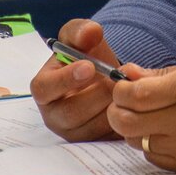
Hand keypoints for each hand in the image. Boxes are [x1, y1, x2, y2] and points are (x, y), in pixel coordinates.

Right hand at [31, 19, 122, 141]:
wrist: (104, 78)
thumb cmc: (86, 57)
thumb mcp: (81, 38)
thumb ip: (81, 31)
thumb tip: (90, 32)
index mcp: (44, 89)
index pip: (44, 89)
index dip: (66, 79)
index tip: (89, 66)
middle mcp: (54, 115)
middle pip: (72, 112)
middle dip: (98, 93)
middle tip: (116, 78)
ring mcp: (73, 133)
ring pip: (92, 127)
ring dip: (112, 105)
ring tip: (124, 88)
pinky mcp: (93, 143)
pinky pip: (108, 137)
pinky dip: (123, 119)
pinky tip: (131, 103)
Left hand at [109, 61, 175, 173]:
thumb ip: (163, 74)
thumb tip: (128, 73)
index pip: (134, 94)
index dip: (120, 89)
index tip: (124, 85)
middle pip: (126, 122)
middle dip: (117, 110)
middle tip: (125, 103)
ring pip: (135, 141)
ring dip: (133, 129)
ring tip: (149, 117)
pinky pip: (153, 157)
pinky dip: (150, 145)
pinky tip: (165, 133)